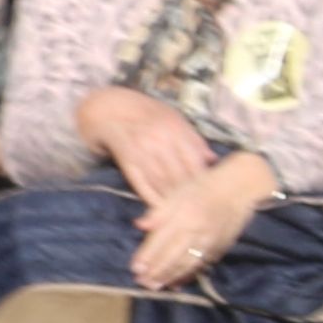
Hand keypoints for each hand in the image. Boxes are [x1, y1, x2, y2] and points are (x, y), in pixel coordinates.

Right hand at [80, 85, 218, 202]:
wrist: (110, 111)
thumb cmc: (149, 115)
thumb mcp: (175, 119)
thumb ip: (194, 139)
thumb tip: (212, 160)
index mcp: (174, 129)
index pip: (194, 160)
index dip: (204, 179)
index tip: (211, 191)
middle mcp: (158, 141)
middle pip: (179, 174)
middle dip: (190, 193)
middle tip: (199, 207)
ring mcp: (141, 152)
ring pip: (162, 182)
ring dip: (173, 200)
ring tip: (184, 212)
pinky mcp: (127, 163)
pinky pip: (142, 185)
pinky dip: (153, 199)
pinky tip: (162, 209)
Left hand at [129, 150, 271, 289]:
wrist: (239, 188)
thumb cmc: (203, 187)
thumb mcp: (178, 192)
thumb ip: (158, 211)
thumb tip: (139, 225)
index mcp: (184, 216)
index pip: (161, 240)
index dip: (147, 256)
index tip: (135, 269)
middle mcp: (197, 231)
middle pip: (173, 256)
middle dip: (157, 271)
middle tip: (142, 283)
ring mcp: (210, 241)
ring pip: (188, 264)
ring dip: (171, 277)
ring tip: (156, 286)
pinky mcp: (220, 247)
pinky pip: (202, 265)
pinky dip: (189, 275)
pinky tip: (177, 283)